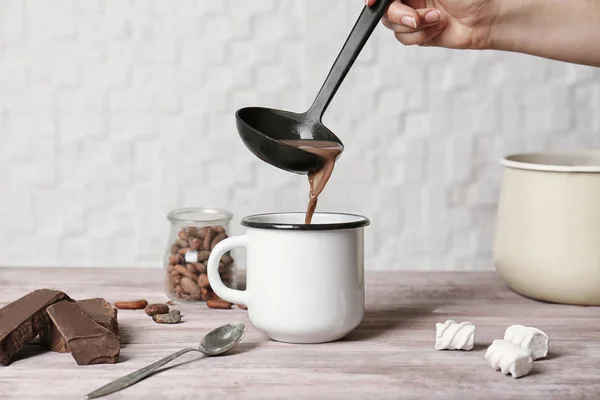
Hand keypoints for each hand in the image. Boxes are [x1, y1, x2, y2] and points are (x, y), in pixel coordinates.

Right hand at [366, 0, 498, 48]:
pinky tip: (439, 27)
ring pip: (394, 27)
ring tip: (438, 19)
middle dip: (398, 15)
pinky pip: (406, 39)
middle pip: (384, 10)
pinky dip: (422, 36)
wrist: (488, 17)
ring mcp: (414, 17)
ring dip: (416, 26)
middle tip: (414, 18)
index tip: (371, 1)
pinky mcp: (420, 35)